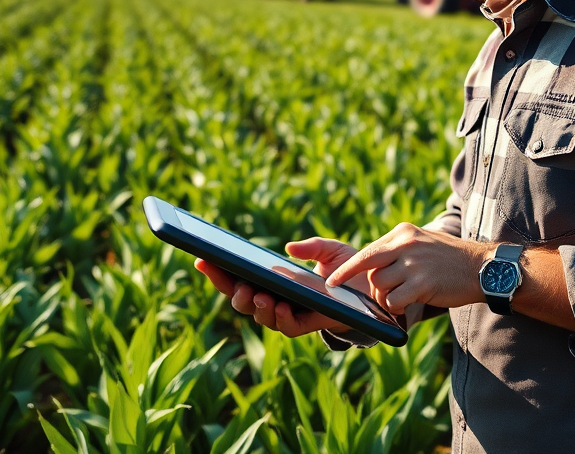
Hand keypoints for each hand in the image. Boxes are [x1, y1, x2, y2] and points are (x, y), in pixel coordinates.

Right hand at [194, 237, 368, 337]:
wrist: (373, 289)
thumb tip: (289, 249)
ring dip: (254, 305)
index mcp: (272, 280)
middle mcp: (275, 298)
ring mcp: (289, 313)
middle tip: (232, 280)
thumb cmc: (347, 268)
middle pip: (242, 300)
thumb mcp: (330, 250)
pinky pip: (287, 326)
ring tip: (256, 293)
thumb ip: (311, 247)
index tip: (201, 258)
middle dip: (231, 290)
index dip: (218, 272)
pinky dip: (279, 317)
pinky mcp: (306, 324)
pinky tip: (278, 305)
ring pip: (261, 316)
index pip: (238, 278)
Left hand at [326, 223, 492, 314]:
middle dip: (365, 286)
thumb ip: (396, 250)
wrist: (481, 267)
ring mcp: (414, 263)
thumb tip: (369, 266)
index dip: (347, 269)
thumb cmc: (448, 259)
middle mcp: (406, 244)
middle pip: (368, 269)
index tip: (331, 281)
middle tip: (376, 295)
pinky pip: (394, 301)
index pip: (366, 252)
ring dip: (386, 298)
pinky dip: (397, 307)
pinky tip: (409, 303)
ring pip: (379, 287)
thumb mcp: (421, 242)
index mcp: (402, 233)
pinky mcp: (423, 283)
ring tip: (404, 296)